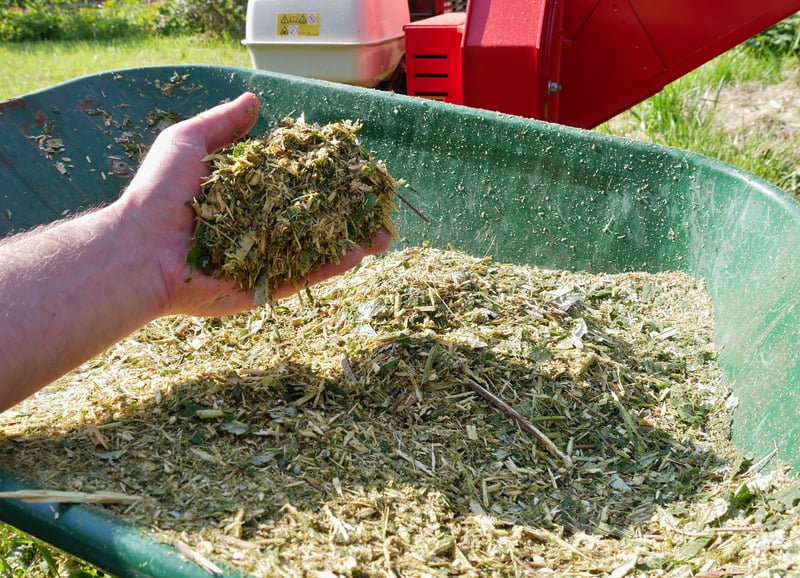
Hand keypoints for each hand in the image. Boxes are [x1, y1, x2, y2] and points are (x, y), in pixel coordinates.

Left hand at [115, 92, 391, 317]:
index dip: (324, 176)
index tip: (351, 168)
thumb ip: (222, 124)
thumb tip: (254, 100)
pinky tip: (357, 253)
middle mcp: (259, 227)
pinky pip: (303, 276)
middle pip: (314, 218)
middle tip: (377, 202)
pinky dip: (330, 266)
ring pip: (316, 248)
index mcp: (245, 195)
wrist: (139, 250)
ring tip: (383, 233)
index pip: (294, 183)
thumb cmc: (157, 195)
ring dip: (351, 241)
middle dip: (348, 212)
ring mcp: (263, 259)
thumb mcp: (187, 144)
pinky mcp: (262, 287)